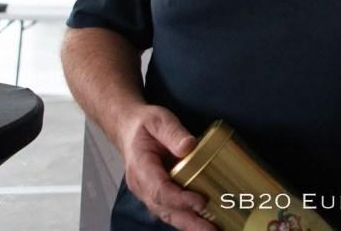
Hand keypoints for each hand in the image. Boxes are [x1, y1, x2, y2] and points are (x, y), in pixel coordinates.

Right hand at [117, 105, 213, 230]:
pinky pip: (171, 211)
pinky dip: (187, 219)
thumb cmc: (145, 126)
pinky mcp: (158, 195)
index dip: (180, 199)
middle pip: (165, 210)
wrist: (130, 130)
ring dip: (189, 225)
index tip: (201, 201)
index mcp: (141, 167)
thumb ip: (173, 132)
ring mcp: (148, 193)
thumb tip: (189, 146)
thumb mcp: (159, 120)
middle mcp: (142, 186)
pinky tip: (205, 223)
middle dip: (189, 222)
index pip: (160, 190)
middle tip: (211, 230)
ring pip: (168, 215)